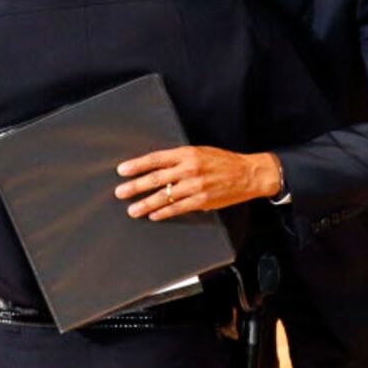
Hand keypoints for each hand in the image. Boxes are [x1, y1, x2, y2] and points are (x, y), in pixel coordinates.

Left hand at [115, 146, 280, 220]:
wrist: (247, 174)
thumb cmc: (222, 161)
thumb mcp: (199, 152)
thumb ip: (179, 158)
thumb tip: (156, 167)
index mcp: (187, 153)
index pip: (156, 159)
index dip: (137, 165)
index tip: (122, 170)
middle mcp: (189, 169)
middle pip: (156, 178)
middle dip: (135, 186)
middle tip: (120, 192)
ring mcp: (195, 186)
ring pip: (164, 196)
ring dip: (145, 203)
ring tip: (132, 209)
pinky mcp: (202, 201)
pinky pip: (178, 208)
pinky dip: (163, 212)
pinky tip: (153, 215)